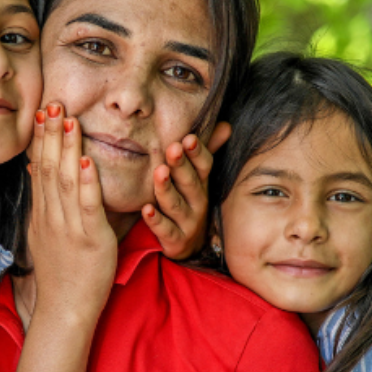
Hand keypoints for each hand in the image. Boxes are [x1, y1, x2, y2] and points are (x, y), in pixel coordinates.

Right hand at [26, 103, 116, 317]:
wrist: (65, 310)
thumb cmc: (61, 274)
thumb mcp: (43, 234)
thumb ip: (42, 203)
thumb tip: (36, 172)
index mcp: (42, 214)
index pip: (39, 169)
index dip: (41, 140)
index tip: (42, 114)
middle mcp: (52, 217)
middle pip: (49, 168)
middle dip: (51, 135)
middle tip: (54, 105)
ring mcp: (69, 228)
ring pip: (66, 181)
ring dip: (68, 149)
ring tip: (70, 121)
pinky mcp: (90, 239)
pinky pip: (88, 206)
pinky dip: (88, 182)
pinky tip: (89, 160)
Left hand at [143, 122, 230, 259]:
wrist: (189, 245)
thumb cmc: (188, 203)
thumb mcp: (198, 178)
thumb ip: (205, 153)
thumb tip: (226, 125)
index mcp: (202, 184)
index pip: (204, 166)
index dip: (198, 152)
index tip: (188, 137)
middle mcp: (198, 203)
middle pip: (190, 183)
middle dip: (181, 165)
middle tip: (172, 148)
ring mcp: (188, 223)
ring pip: (176, 205)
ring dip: (167, 189)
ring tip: (159, 172)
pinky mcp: (176, 241)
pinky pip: (165, 231)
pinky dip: (155, 221)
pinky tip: (146, 209)